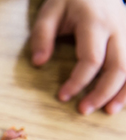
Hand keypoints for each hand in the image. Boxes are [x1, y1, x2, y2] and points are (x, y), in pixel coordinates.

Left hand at [30, 0, 125, 114]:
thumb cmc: (69, 0)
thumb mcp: (49, 11)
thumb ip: (42, 36)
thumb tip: (38, 62)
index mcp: (95, 22)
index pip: (91, 59)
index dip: (78, 81)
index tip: (62, 96)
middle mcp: (118, 28)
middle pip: (119, 66)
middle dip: (102, 92)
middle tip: (83, 110)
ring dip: (123, 92)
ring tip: (108, 111)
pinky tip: (122, 100)